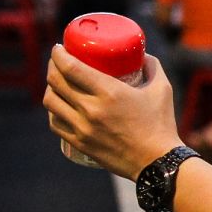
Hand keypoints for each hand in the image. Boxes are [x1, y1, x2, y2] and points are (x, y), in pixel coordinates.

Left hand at [44, 46, 180, 178]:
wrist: (157, 162)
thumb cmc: (161, 124)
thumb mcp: (162, 88)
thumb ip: (152, 67)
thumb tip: (141, 55)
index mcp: (110, 92)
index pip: (71, 67)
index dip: (58, 54)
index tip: (59, 48)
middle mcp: (92, 109)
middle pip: (56, 82)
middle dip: (52, 67)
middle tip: (57, 62)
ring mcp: (83, 128)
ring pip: (51, 102)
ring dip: (50, 89)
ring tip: (56, 83)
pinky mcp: (80, 143)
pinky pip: (55, 123)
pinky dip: (53, 111)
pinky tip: (58, 106)